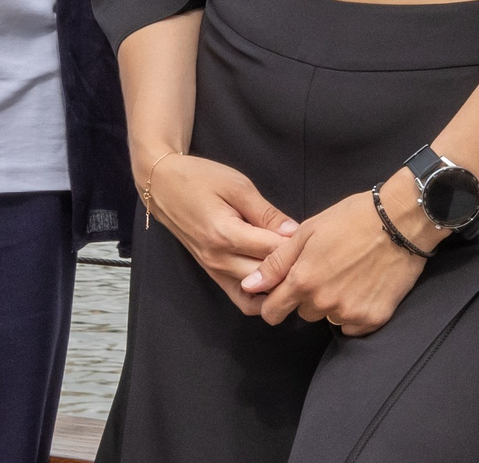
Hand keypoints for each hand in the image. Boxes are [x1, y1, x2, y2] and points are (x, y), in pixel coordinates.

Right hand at [142, 152, 297, 315]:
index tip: (315, 237)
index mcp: (225, 235)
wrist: (164, 186)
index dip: (298, 246)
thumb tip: (294, 233)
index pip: (273, 252)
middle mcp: (218, 260)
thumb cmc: (201, 178)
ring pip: (255, 295)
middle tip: (310, 254)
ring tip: (294, 268)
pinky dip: (260, 296)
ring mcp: (213, 270)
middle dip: (291, 268)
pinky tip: (276, 280)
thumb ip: (267, 213)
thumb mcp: (238, 186)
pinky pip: (240, 298)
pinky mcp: (212, 274)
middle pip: (266, 278)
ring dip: (277, 286)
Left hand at [251, 177, 429, 333]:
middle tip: (327, 269)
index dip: (273, 303)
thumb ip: (276, 262)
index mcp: (303, 280)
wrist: (402, 220)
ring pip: (328, 318)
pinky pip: (352, 326)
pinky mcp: (373, 319)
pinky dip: (354, 312)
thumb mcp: (308, 232)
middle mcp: (324, 303)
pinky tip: (364, 288)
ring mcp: (350, 313)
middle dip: (308, 296)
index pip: (273, 312)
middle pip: (303, 313)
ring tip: (349, 275)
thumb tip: (249, 286)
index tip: (282, 294)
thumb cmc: (352, 218)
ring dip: (332, 304)